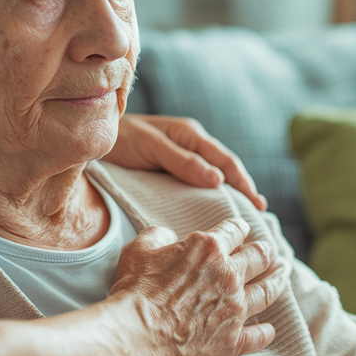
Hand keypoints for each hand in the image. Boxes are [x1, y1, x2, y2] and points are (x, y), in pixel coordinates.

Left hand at [107, 114, 266, 209]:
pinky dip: (210, 196)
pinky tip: (214, 213)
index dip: (244, 183)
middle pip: (226, 170)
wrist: (96, 138)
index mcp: (191, 135)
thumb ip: (181, 161)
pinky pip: (197, 184)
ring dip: (230, 195)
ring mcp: (183, 158)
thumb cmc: (121, 138)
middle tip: (260, 218)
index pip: (226, 161)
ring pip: (214, 178)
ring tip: (244, 220)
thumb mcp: (150, 147)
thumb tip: (217, 180)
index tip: (257, 206)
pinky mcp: (172, 171)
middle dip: (244, 191)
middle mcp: (192, 145)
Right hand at [109, 218, 287, 355]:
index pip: (234, 230)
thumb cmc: (135, 291)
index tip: (241, 230)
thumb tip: (167, 235)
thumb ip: (157, 235)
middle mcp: (229, 276)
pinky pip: (260, 335)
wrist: (137, 336)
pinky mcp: (234, 340)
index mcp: (208, 249)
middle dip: (266, 252)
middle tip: (270, 251)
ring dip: (278, 281)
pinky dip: (266, 331)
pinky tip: (269, 329)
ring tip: (284, 274)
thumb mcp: (138, 249)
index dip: (239, 228)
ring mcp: (235, 309)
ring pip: (268, 292)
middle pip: (259, 257)